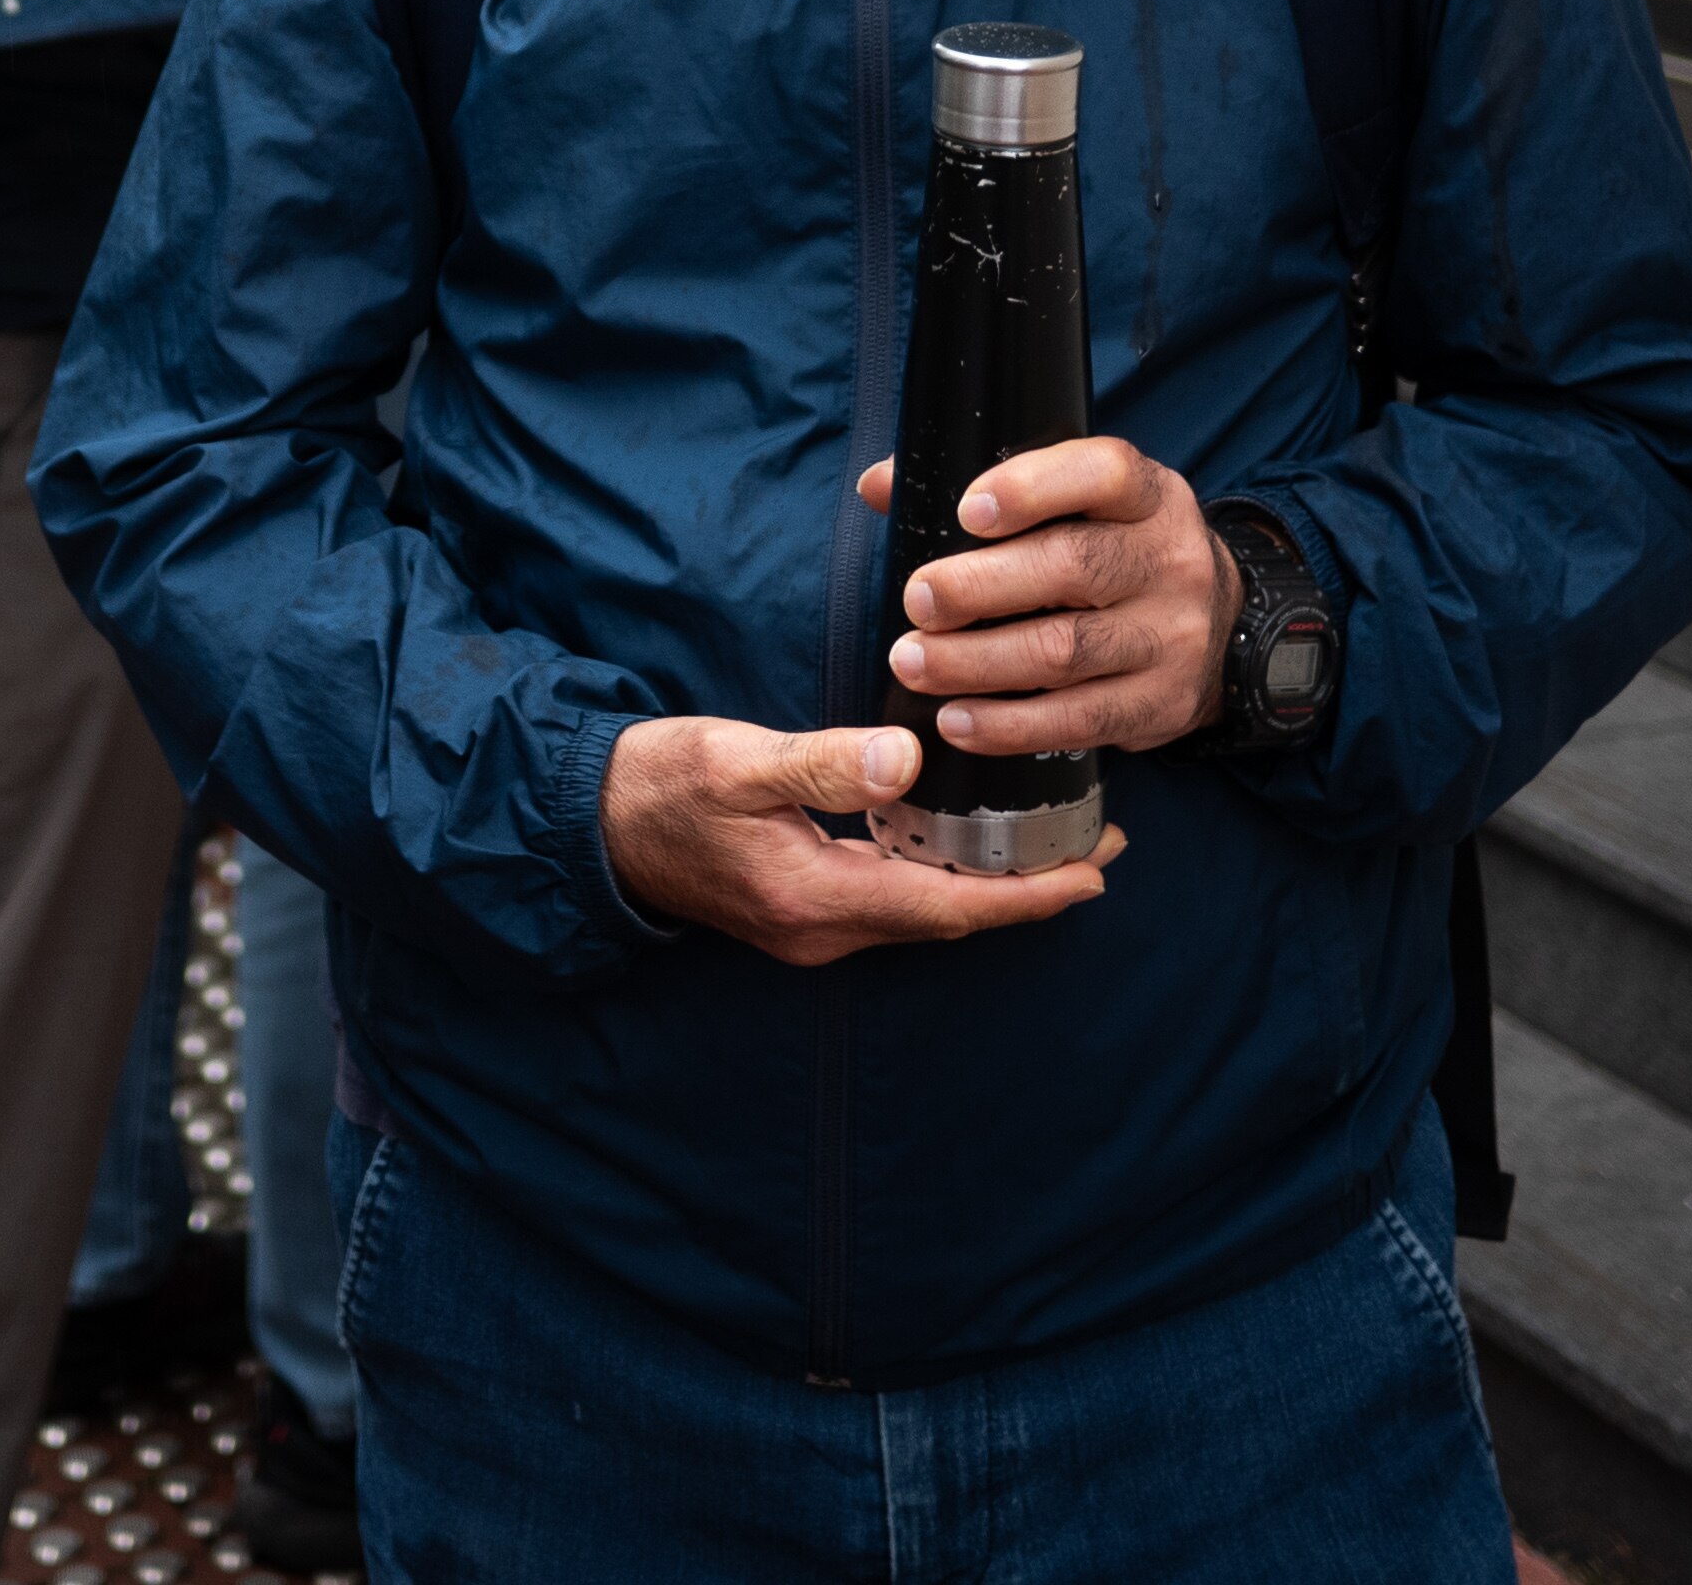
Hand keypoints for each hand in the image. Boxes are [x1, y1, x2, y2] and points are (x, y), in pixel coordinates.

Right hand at [600, 715, 1123, 966]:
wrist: (588, 825)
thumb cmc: (658, 784)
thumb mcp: (735, 761)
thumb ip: (820, 763)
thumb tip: (905, 760)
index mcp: (816, 898)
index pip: (947, 906)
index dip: (1028, 895)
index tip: (1097, 873)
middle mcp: (825, 930)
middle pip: (950, 916)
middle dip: (1029, 887)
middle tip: (1102, 844)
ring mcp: (814, 926)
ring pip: (925, 909)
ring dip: (991, 882)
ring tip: (1054, 841)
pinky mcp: (804, 907)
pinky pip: (896, 897)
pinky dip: (944, 872)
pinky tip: (967, 840)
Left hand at [858, 436, 1238, 758]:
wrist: (1214, 625)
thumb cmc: (1109, 548)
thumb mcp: (1076, 503)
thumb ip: (984, 487)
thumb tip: (879, 485)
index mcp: (1145, 494)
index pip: (1103, 472)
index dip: (1032, 487)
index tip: (968, 511)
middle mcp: (1169, 559)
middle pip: (1074, 567)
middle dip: (981, 586)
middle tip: (917, 601)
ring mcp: (1172, 637)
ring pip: (1068, 651)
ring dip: (978, 663)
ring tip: (914, 664)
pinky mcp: (1161, 705)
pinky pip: (1079, 721)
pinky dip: (1010, 727)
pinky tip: (957, 722)